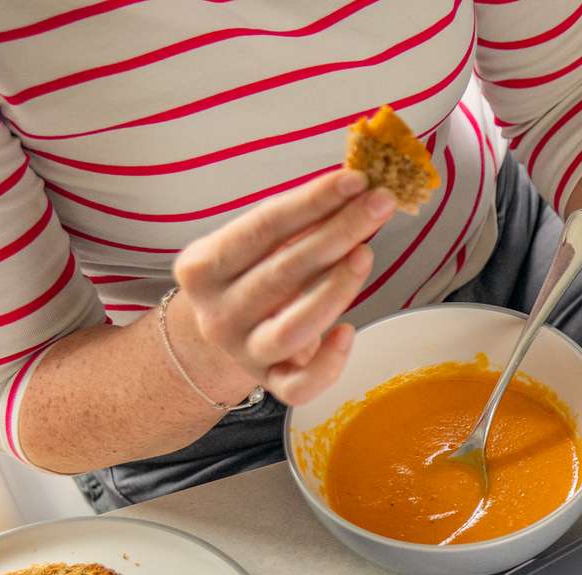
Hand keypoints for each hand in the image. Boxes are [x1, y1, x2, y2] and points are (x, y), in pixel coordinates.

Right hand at [172, 169, 394, 405]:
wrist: (220, 334)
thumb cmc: (248, 274)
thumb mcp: (253, 244)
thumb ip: (295, 221)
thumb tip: (355, 188)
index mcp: (202, 268)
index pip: (262, 228)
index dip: (311, 201)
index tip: (354, 179)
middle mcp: (217, 314)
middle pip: (282, 273)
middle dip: (337, 233)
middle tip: (379, 204)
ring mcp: (243, 353)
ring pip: (292, 330)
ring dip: (335, 289)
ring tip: (367, 253)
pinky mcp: (270, 384)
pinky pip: (299, 387)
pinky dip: (328, 364)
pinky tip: (348, 332)